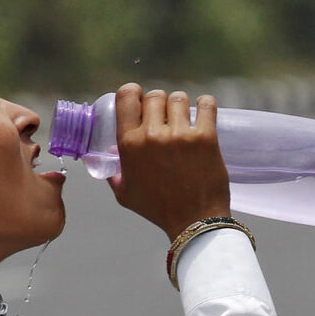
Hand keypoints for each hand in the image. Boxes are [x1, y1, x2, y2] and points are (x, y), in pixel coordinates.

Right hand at [107, 83, 230, 240]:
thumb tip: (107, 156)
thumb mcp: (125, 194)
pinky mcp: (205, 138)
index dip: (134, 93)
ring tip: (185, 119)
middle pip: (155, 95)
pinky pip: (206, 105)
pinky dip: (206, 105)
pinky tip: (204, 112)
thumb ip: (114, 173)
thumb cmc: (158, 209)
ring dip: (182, 106)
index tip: (141, 99)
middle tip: (167, 116)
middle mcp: (152, 135)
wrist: (193, 222)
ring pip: (180, 98)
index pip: (126, 96)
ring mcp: (180, 135)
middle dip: (160, 103)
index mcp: (129, 144)